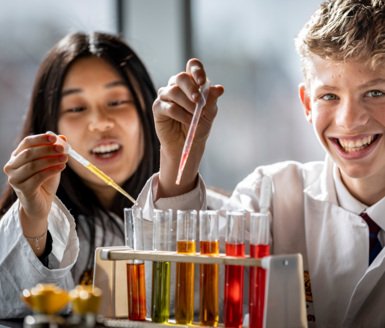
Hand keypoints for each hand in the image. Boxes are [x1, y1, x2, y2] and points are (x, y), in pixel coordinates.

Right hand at [3, 133, 67, 241]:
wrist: (41, 203)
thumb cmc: (45, 181)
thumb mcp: (51, 163)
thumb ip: (55, 151)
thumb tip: (63, 137)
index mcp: (17, 157)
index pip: (26, 143)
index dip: (40, 139)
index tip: (55, 137)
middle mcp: (12, 166)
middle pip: (29, 153)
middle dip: (47, 149)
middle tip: (63, 148)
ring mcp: (15, 179)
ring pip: (33, 165)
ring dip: (51, 160)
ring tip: (65, 158)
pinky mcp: (23, 189)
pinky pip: (38, 177)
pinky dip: (51, 170)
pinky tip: (62, 167)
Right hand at [153, 58, 223, 196]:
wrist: (188, 144)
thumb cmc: (199, 126)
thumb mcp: (209, 113)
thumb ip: (212, 100)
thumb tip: (219, 88)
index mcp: (192, 82)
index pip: (192, 66)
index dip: (196, 70)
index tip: (202, 81)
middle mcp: (177, 85)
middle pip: (181, 77)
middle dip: (191, 88)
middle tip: (198, 101)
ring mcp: (166, 95)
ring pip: (173, 91)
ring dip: (186, 104)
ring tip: (194, 116)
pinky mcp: (158, 107)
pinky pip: (168, 106)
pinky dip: (179, 114)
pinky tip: (187, 121)